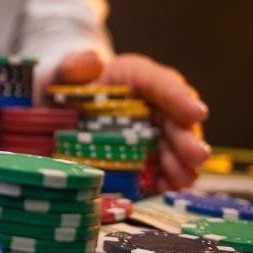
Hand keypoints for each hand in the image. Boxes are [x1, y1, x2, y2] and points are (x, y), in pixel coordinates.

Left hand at [56, 50, 210, 188]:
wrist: (56, 112)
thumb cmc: (64, 87)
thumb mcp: (61, 73)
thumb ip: (72, 66)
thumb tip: (90, 62)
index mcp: (135, 76)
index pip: (161, 82)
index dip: (179, 98)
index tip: (196, 113)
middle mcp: (151, 104)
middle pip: (175, 119)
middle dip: (187, 138)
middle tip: (197, 156)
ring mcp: (149, 134)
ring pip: (173, 147)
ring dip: (181, 164)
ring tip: (184, 179)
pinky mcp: (143, 159)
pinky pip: (160, 170)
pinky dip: (165, 180)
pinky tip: (167, 190)